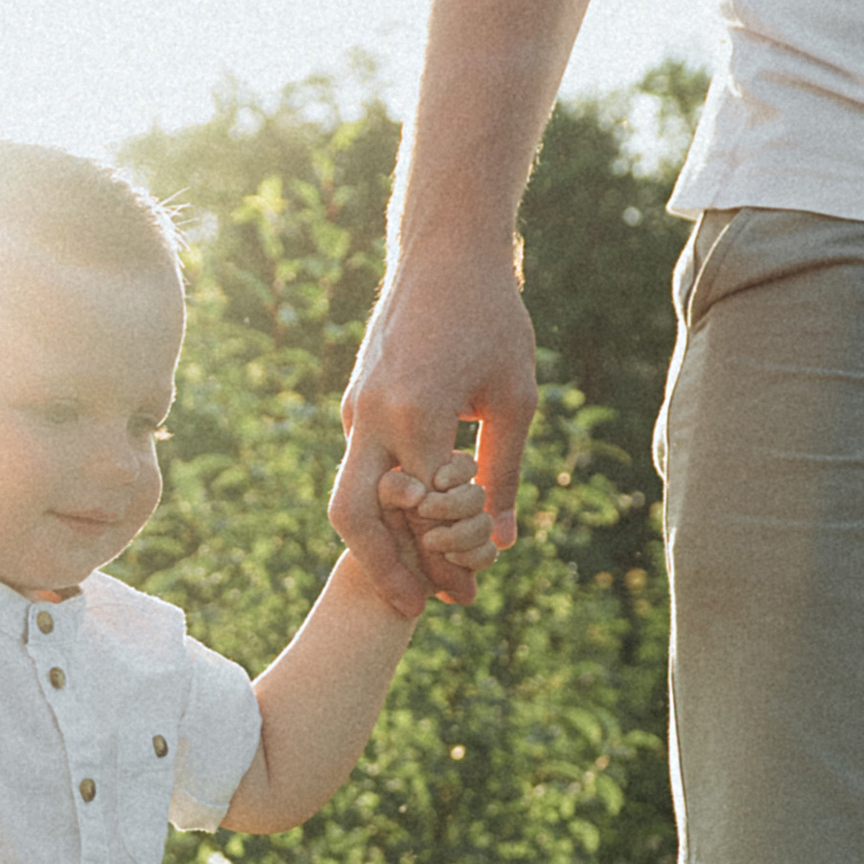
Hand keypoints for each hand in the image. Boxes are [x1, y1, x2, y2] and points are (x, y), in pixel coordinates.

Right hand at [330, 242, 536, 609]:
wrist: (445, 253)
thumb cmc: (492, 318)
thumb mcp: (514, 397)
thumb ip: (502, 472)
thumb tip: (502, 540)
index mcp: (415, 412)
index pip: (420, 511)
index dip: (442, 559)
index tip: (466, 592)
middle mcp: (372, 416)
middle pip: (354, 517)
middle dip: (383, 570)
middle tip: (414, 610)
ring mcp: (356, 411)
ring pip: (350, 498)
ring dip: (381, 546)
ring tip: (417, 582)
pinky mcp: (356, 406)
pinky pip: (363, 470)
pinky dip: (386, 509)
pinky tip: (417, 530)